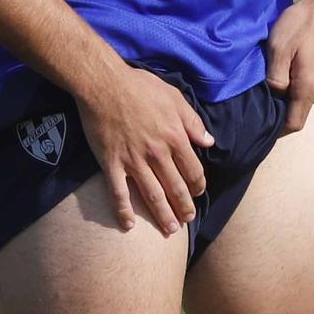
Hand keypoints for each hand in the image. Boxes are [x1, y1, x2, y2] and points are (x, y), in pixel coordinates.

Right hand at [76, 60, 214, 236]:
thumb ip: (193, 122)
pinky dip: (123, 211)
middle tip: (187, 220)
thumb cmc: (141, 87)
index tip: (198, 194)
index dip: (198, 186)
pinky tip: (129, 226)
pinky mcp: (111, 163)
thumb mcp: (175, 98)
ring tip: (170, 229)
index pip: (193, 170)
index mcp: (175, 137)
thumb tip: (209, 142)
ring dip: (162, 215)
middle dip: (184, 207)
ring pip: (152, 195)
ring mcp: (133, 160)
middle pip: (175, 187)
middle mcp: (157, 153)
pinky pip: (118, 193)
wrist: (104, 84)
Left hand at [265, 0, 313, 133]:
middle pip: (298, 108)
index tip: (261, 116)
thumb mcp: (278, 49)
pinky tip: (294, 57)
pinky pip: (313, 82)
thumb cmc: (303, 22)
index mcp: (309, 88)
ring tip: (280, 64)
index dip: (276, 126)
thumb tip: (274, 95)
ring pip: (305, 93)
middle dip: (282, 101)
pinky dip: (301, 76)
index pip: (293, 124)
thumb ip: (274, 79)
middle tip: (265, 80)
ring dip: (292, 86)